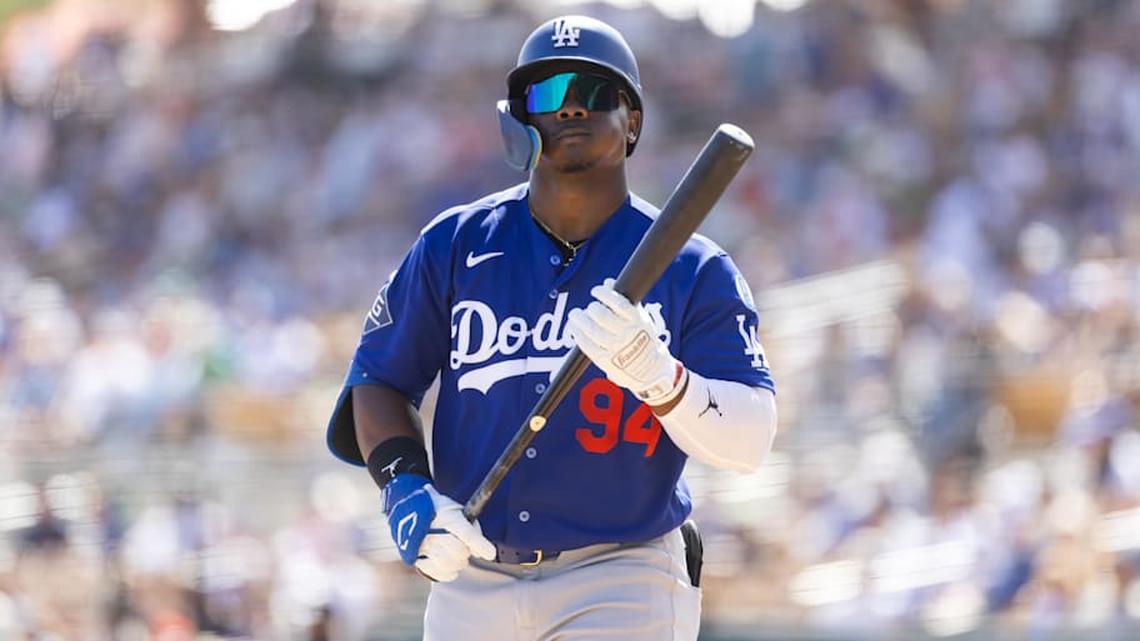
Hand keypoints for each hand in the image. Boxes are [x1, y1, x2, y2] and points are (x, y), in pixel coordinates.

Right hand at [383, 475, 495, 581]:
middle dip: (465, 552)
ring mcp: (423, 546)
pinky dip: (448, 573)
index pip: (466, 533)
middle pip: (459, 551)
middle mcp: (434, 531)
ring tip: (456, 556)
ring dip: (457, 563)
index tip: (490, 554)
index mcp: (447, 516)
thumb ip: (472, 529)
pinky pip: (438, 573)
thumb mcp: (457, 510)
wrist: (407, 509)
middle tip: (463, 548)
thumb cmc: (439, 510)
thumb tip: (480, 553)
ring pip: (449, 564)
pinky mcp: (417, 558)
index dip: (480, 544)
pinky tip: (450, 567)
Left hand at [566, 279, 683, 405]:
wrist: (651, 370)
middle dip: (591, 308)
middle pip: (602, 316)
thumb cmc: (642, 338)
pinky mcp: (606, 361)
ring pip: (592, 331)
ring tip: (575, 315)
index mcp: (638, 321)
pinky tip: (575, 328)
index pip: (618, 303)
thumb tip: (609, 282)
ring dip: (580, 320)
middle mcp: (627, 334)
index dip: (603, 294)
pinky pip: (587, 346)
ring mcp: (616, 349)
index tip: (596, 291)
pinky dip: (578, 334)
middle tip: (589, 307)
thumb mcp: (640, 318)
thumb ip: (624, 301)